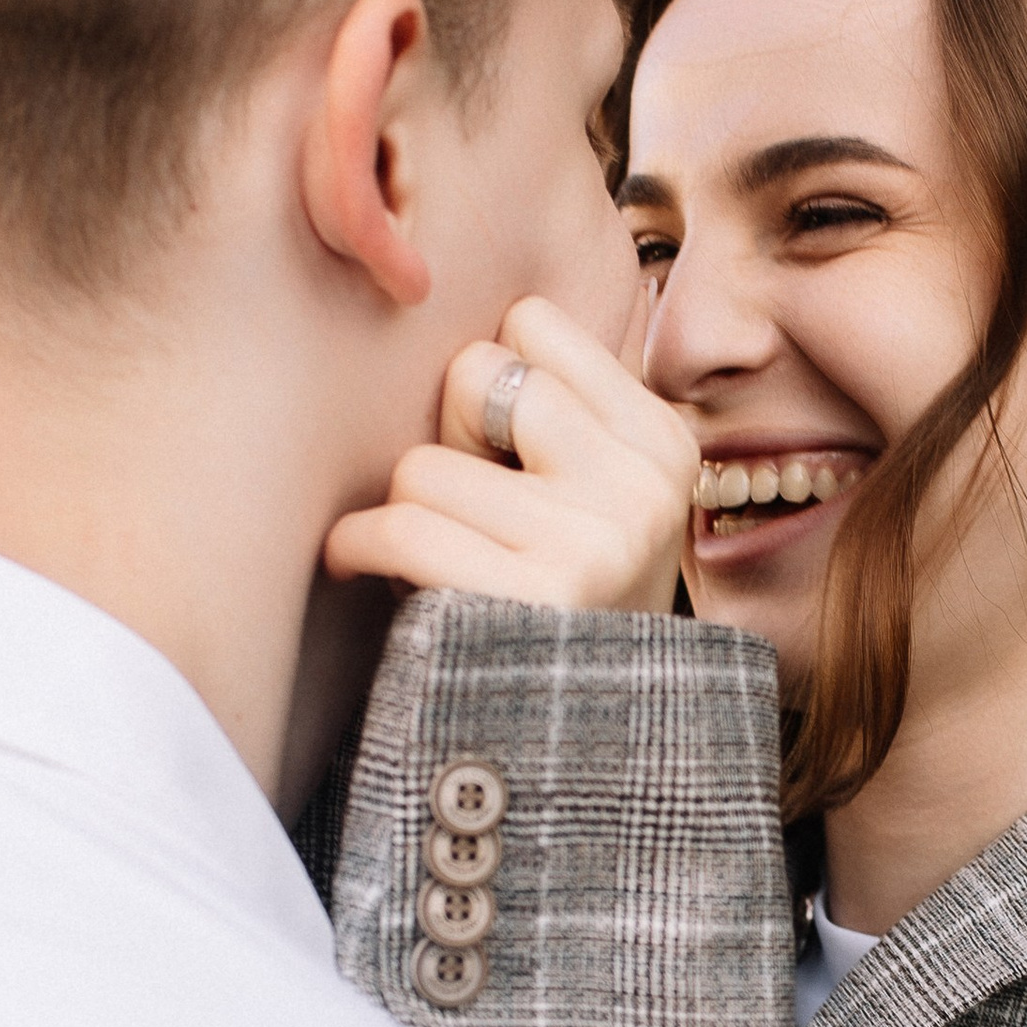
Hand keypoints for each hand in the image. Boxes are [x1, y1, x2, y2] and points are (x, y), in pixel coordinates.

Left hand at [323, 297, 700, 616]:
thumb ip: (553, 410)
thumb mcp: (588, 501)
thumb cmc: (553, 613)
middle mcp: (644, 486)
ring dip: (407, 519)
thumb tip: (419, 260)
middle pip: (473, 376)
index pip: (530, 325)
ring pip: (423, 464)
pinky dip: (361, 552)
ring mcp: (595, 541)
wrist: (573, 767)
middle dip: (445, 443)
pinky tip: (371, 578)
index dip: (488, 388)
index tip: (491, 452)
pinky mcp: (530, 598)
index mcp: (666, 446)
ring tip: (443, 571)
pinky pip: (396, 524)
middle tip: (464, 517)